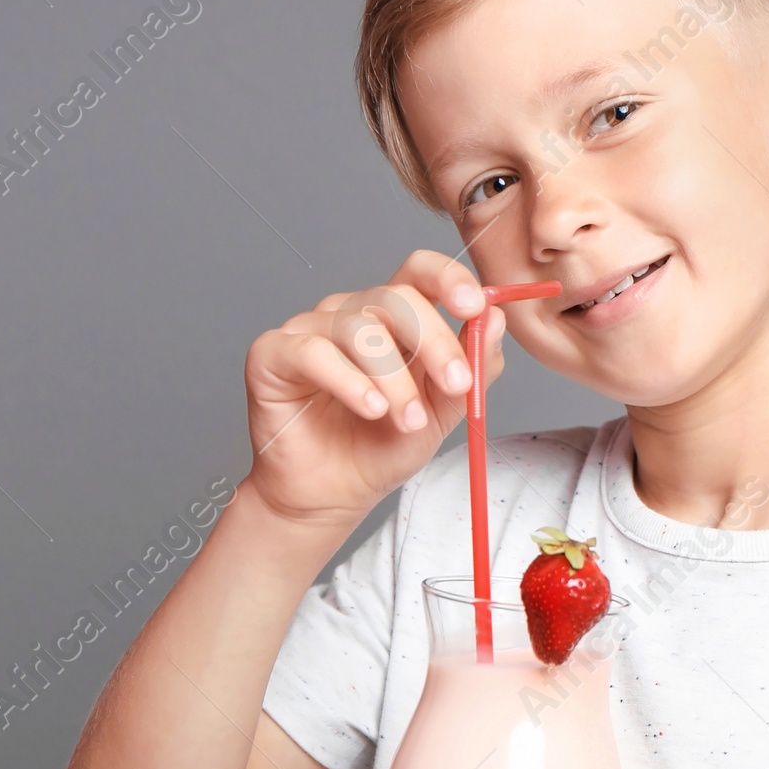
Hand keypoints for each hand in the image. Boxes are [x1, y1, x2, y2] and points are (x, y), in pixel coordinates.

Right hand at [242, 250, 504, 533]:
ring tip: (407, 420)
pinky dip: (349, 381)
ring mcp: (309, 330)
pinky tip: (370, 409)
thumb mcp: (442, 412)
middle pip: (396, 298)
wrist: (332, 495)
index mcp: (393, 318)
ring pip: (360, 330)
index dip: (448, 280)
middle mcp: (350, 314)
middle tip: (458, 385)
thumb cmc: (379, 449)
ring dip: (395, 379)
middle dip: (436, 342)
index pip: (419, 272)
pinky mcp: (273, 354)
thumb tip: (496, 319)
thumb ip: (470, 367)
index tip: (474, 307)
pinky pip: (314, 351)